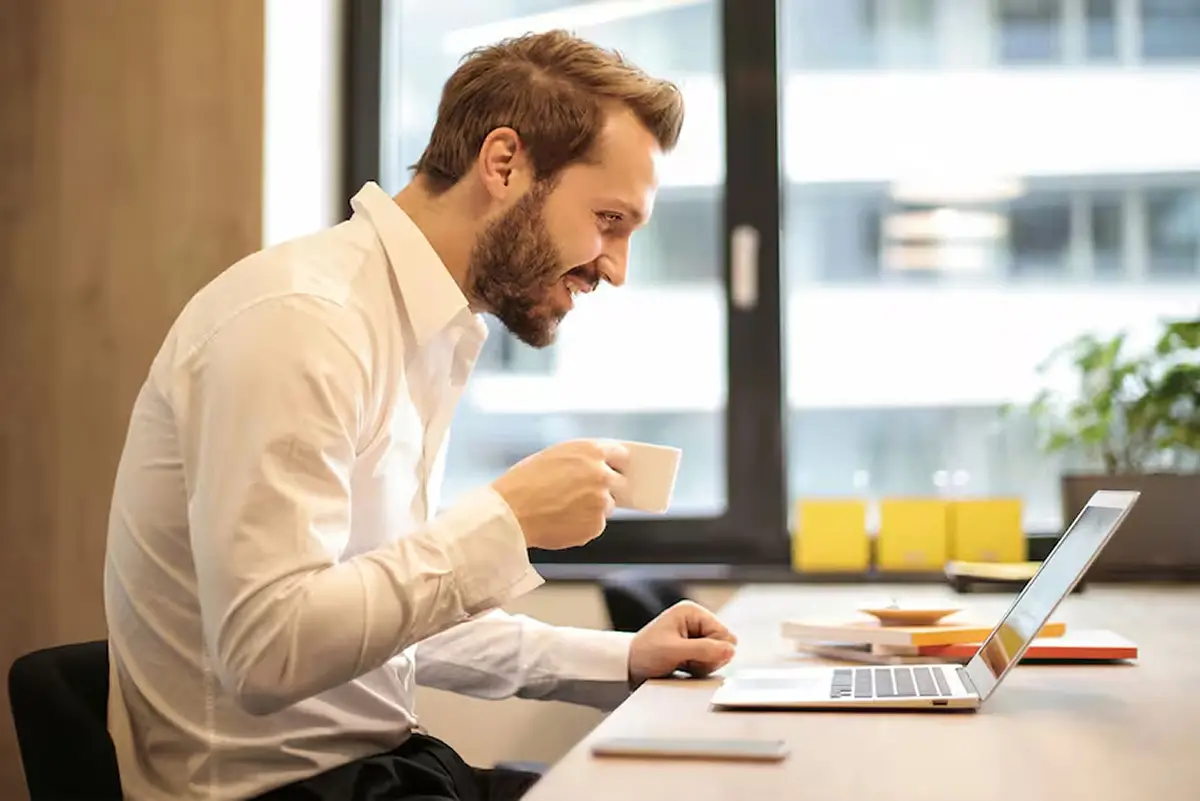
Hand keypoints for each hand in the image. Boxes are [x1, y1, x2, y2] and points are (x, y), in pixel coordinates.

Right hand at [491, 439, 629, 549]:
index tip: (613, 469)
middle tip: (582, 493)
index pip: (620, 454)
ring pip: (606, 506)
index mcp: (591, 451)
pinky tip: (561, 520)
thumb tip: (595, 465)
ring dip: (592, 508)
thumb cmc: (523, 483)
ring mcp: (601, 502)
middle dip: (604, 487)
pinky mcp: (596, 526)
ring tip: (562, 508)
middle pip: (618, 482)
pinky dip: (582, 525)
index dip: (614, 463)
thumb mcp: (554, 455)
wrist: (511, 513)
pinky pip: (595, 525)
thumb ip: (581, 459)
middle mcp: (602, 475)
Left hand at [627, 601, 737, 685]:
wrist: (627, 666)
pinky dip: (699, 668)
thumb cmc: (645, 654)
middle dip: (709, 658)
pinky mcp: (692, 646)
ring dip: (703, 664)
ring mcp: (694, 633)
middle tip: (687, 662)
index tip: (693, 657)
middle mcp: (695, 620)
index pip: (724, 634)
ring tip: (683, 665)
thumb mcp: (674, 651)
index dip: (714, 650)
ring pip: (717, 654)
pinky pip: (709, 661)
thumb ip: (704, 649)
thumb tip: (731, 650)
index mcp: (692, 612)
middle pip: (723, 644)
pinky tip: (684, 668)